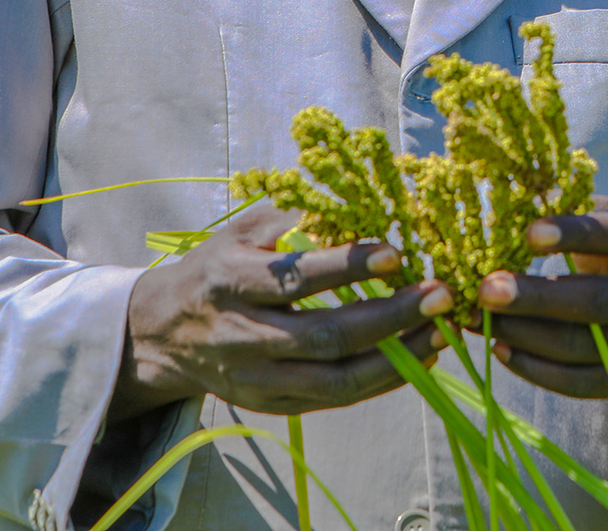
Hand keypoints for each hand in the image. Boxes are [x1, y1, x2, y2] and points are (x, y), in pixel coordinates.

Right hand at [111, 203, 454, 420]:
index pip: (295, 280)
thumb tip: (358, 201)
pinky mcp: (272, 405)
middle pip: (324, 337)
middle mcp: (242, 336)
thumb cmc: (217, 268)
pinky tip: (418, 357)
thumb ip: (293, 217)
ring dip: (398, 358)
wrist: (164, 333)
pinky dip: (382, 382)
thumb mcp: (241, 231)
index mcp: (231, 282)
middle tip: (440, 294)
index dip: (346, 267)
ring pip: (336, 380)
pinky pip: (336, 400)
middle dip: (390, 317)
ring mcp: (257, 380)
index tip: (394, 251)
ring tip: (442, 331)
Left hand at [478, 200, 607, 478]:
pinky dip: (537, 370)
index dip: (576, 233)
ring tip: (477, 317)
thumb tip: (525, 193)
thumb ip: (588, 210)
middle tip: (485, 289)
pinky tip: (502, 348)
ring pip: (584, 347)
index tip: (528, 232)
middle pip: (598, 302)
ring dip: (525, 334)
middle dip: (537, 298)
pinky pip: (583, 384)